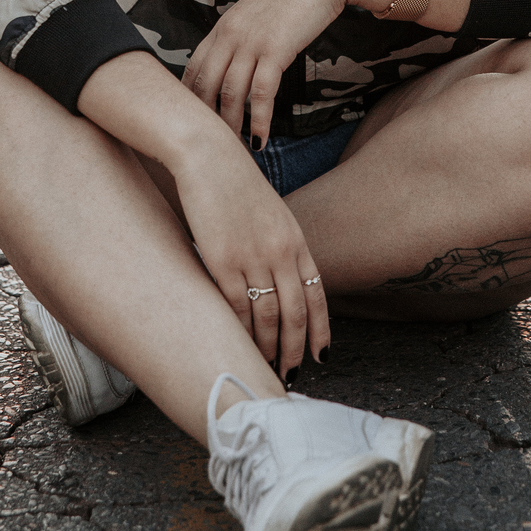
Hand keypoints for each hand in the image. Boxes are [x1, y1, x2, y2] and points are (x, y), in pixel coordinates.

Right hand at [172, 132, 330, 375]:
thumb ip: (279, 244)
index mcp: (296, 239)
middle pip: (296, 313)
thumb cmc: (234, 182)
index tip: (322, 354)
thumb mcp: (270, 212)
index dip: (320, 328)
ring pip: (268, 317)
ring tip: (265, 367)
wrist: (207, 157)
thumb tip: (281, 276)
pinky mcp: (223, 261)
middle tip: (291, 373)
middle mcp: (281, 252)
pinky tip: (240, 346)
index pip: (317, 294)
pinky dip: (241, 332)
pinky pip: (237, 308)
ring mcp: (253, 258)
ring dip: (268, 347)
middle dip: (296, 349)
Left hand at [184, 0, 364, 145]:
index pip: (193, 67)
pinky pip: (262, 93)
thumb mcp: (254, 14)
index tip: (191, 120)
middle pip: (206, 84)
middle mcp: (230, 35)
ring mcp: (251, 42)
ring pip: (231, 93)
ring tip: (235, 147)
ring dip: (232, 124)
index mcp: (222, 26)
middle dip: (205, 117)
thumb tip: (235, 62)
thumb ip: (240, 36)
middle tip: (209, 142)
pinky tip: (261, 138)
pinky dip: (260, 119)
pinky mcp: (276, 50)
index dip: (189, 97)